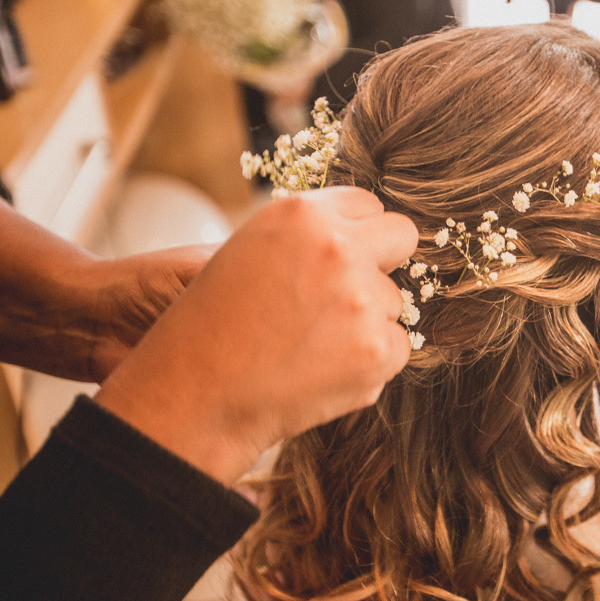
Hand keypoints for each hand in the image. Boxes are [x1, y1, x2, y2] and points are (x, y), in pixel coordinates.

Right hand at [96, 187, 417, 484]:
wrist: (198, 395)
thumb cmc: (216, 325)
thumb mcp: (250, 252)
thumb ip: (308, 237)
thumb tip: (362, 237)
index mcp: (302, 215)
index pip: (367, 205)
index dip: (356, 232)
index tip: (343, 256)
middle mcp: (338, 249)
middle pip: (402, 236)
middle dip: (386, 260)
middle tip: (353, 293)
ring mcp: (363, 300)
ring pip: (393, 302)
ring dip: (367, 322)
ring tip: (312, 346)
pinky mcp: (378, 349)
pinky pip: (397, 346)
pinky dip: (370, 362)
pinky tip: (324, 371)